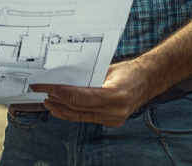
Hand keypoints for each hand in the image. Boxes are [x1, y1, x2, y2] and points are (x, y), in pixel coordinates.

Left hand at [30, 59, 152, 126]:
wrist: (150, 80)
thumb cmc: (130, 71)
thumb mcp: (108, 69)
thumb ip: (89, 76)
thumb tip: (65, 77)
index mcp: (114, 95)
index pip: (79, 97)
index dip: (60, 92)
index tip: (46, 87)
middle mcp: (115, 111)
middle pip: (77, 108)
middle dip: (57, 100)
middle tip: (42, 93)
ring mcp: (114, 118)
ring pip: (80, 116)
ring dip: (62, 110)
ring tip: (48, 103)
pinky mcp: (112, 121)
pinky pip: (88, 118)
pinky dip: (74, 113)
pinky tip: (63, 109)